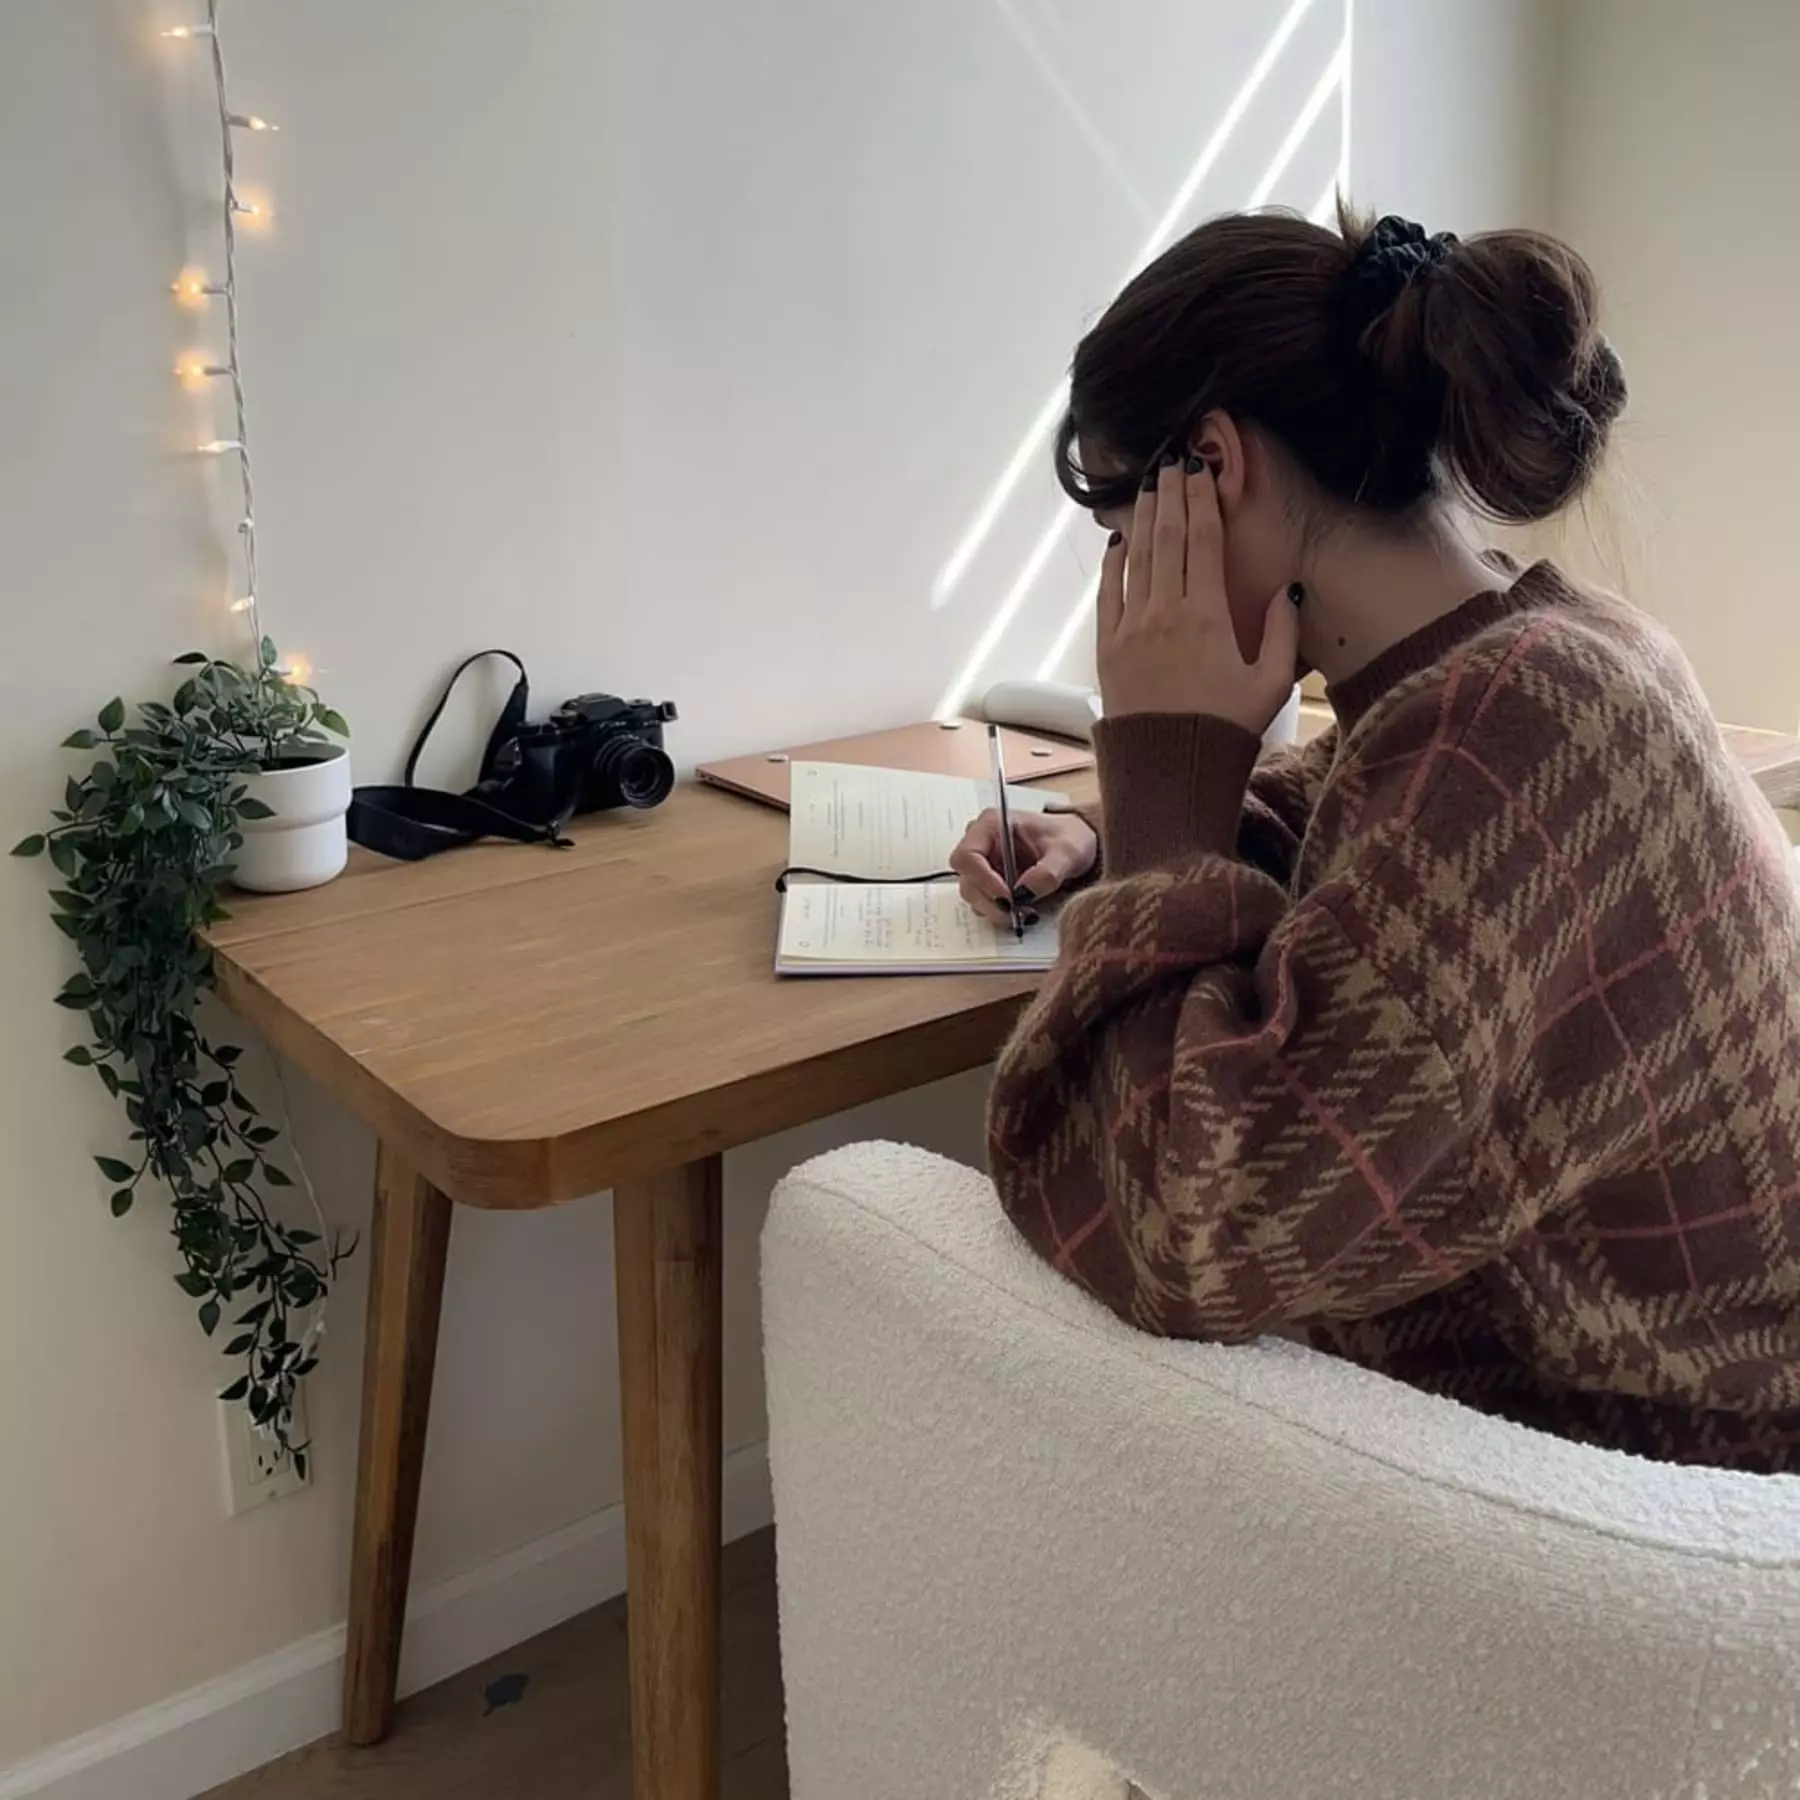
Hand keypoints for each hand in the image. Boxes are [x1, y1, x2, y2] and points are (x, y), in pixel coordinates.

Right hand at [950, 808, 1097, 925]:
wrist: (1077, 845)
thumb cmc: (1069, 838)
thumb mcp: (1067, 852)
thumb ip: (1048, 872)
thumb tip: (1024, 893)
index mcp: (991, 825)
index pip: (967, 856)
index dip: (983, 880)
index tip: (1009, 896)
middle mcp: (982, 843)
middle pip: (967, 880)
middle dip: (990, 901)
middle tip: (1017, 913)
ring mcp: (984, 864)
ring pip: (973, 895)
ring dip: (996, 909)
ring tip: (1025, 912)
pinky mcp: (990, 883)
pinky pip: (985, 903)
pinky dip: (1001, 912)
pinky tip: (1022, 910)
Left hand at [1096, 456, 1298, 732]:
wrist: (1169, 772)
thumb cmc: (1225, 732)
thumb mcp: (1270, 685)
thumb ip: (1282, 632)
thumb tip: (1290, 589)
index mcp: (1208, 617)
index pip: (1204, 542)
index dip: (1202, 501)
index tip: (1200, 470)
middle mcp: (1165, 614)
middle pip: (1168, 539)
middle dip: (1171, 496)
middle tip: (1171, 462)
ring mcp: (1131, 630)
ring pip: (1136, 560)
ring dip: (1143, 520)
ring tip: (1147, 488)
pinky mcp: (1108, 650)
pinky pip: (1108, 594)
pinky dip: (1113, 564)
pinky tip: (1118, 542)